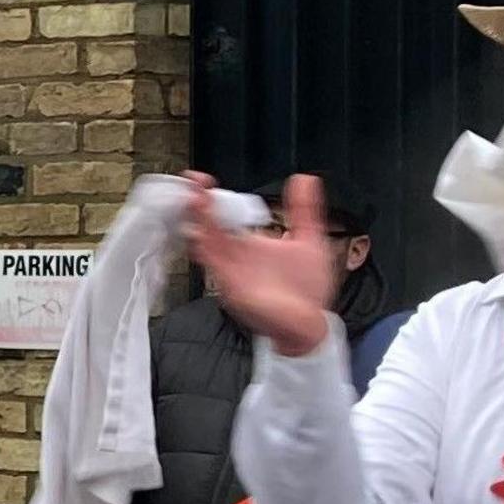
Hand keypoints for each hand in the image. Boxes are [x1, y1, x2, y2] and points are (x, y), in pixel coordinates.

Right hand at [185, 171, 341, 356]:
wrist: (308, 325)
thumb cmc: (307, 290)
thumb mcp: (309, 239)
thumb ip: (304, 210)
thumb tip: (305, 179)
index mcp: (251, 244)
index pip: (225, 216)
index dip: (214, 199)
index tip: (205, 180)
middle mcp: (237, 255)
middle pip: (210, 225)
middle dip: (200, 203)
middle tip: (194, 180)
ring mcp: (231, 269)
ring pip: (207, 239)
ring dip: (199, 219)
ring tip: (195, 196)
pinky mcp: (231, 284)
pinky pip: (212, 262)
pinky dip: (203, 245)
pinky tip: (199, 229)